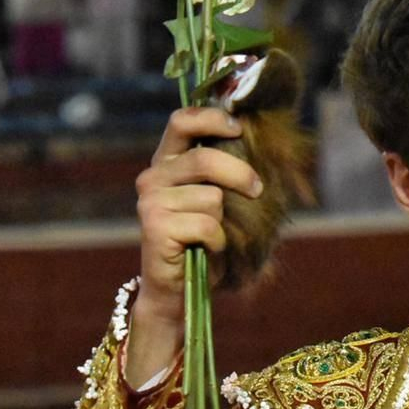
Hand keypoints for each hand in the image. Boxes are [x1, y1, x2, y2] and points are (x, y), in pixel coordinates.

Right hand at [126, 107, 262, 381]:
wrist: (177, 290)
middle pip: (205, 160)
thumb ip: (225, 169)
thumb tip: (258, 138)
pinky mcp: (155, 226)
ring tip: (213, 237)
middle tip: (257, 190)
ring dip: (224, 221)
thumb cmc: (204, 242)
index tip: (239, 129)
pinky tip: (208, 250)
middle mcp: (152, 176)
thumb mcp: (216, 198)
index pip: (182, 120)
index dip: (212, 118)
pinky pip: (206, 225)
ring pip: (211, 198)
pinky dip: (218, 241)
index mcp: (166, 161)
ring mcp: (150, 201)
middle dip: (241, 175)